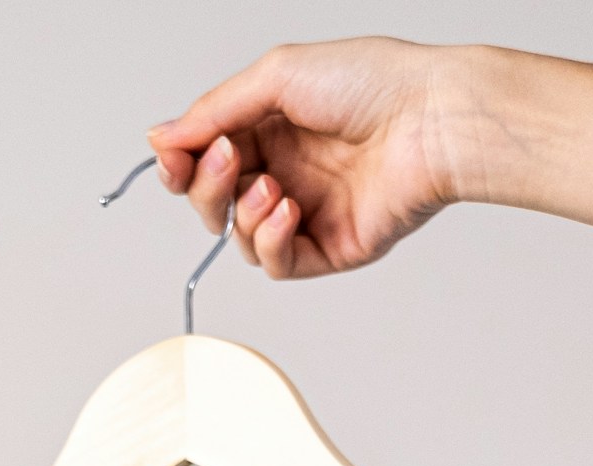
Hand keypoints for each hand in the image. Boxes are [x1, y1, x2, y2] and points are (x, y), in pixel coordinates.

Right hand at [148, 38, 471, 277]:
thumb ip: (214, 110)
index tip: (173, 157)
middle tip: (225, 160)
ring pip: (239, 235)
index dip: (182, 163)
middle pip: (214, 201)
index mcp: (272, 127)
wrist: (431, 120)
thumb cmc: (374, 83)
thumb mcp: (277, 76)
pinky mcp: (327, 248)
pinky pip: (275, 263)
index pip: (206, 157)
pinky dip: (269, 241)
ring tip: (272, 186)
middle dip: (207, 186)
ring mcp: (306, 212)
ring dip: (242, 213)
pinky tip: (287, 211)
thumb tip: (161, 136)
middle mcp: (286, 170)